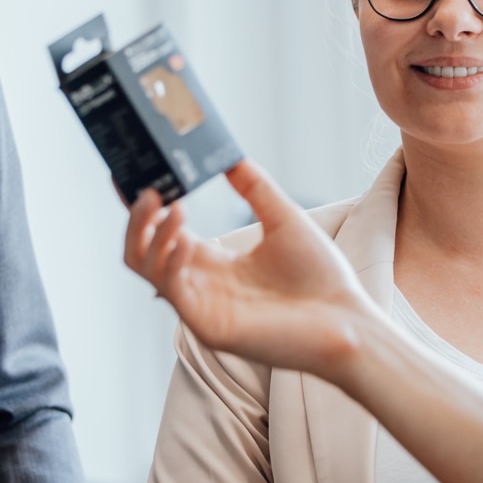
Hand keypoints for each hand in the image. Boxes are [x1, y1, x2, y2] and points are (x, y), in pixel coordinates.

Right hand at [124, 160, 381, 376]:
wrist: (349, 321)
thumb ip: (255, 188)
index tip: (133, 172)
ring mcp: (200, 307)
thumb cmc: (322, 278)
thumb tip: (230, 154)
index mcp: (215, 263)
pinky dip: (170, 260)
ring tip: (171, 204)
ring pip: (146, 268)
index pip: (164, 231)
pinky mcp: (209, 327)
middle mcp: (200, 284)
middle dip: (137, 218)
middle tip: (148, 187)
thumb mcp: (284, 220)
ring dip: (151, 234)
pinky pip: (172, 290)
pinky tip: (184, 238)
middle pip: (142, 250)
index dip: (144, 205)